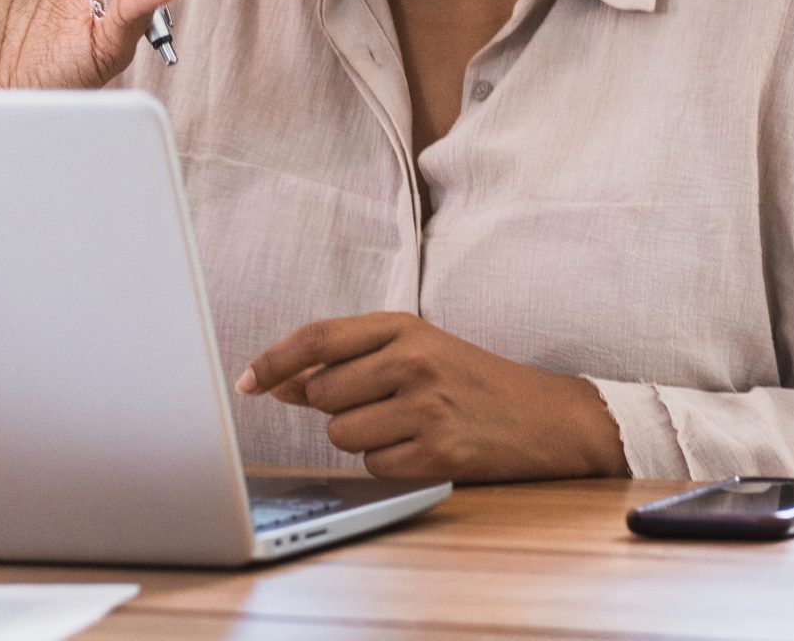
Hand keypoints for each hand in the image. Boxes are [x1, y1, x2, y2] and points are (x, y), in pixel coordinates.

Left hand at [236, 312, 629, 481]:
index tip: (245, 383)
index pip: (318, 338)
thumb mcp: (417, 354)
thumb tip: (280, 383)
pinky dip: (389, 464)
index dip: (273, 361)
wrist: (547, 418)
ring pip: (341, 434)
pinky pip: (373, 466)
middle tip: (382, 405)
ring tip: (408, 427)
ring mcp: (426, 406)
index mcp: (404, 327)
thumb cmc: (473, 383)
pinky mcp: (438, 450)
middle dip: (336, 408)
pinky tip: (422, 449)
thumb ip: (350, 364)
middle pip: (322, 393)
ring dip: (363, 439)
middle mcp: (413, 360)